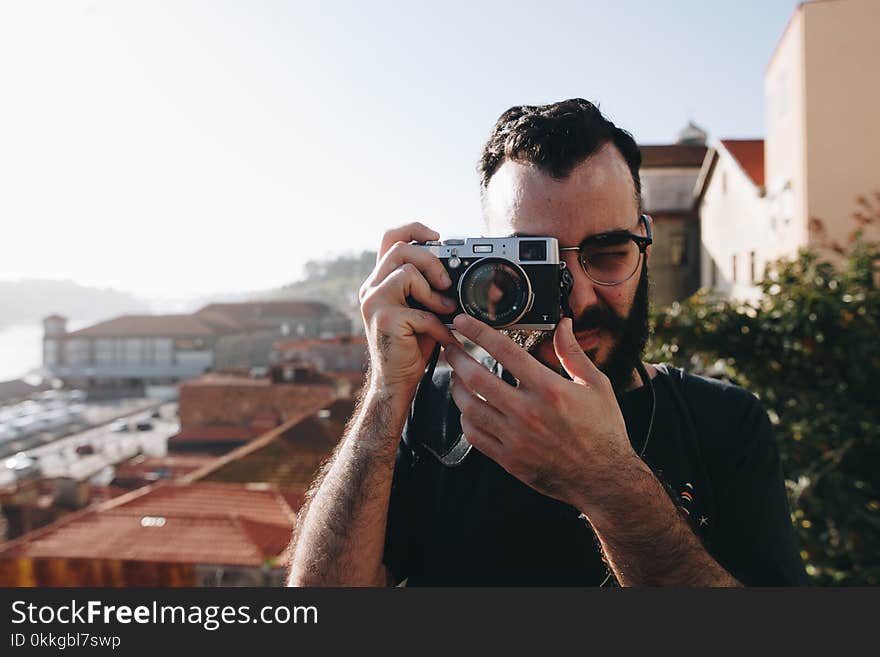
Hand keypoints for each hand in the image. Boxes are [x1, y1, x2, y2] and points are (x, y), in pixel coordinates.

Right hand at [359, 222, 460, 398]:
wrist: (397, 380)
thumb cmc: (412, 344)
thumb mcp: (421, 308)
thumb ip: (427, 286)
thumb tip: (457, 269)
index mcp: (379, 280)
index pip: (389, 238)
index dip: (413, 229)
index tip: (436, 236)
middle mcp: (371, 288)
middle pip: (401, 249)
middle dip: (431, 261)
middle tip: (446, 284)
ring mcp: (373, 303)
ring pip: (407, 273)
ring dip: (434, 294)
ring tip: (444, 312)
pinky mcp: (384, 320)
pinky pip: (421, 311)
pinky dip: (439, 326)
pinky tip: (444, 338)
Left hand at [444, 314, 636, 509]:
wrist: (603, 479)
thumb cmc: (603, 431)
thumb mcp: (597, 386)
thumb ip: (573, 353)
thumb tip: (563, 325)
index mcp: (549, 389)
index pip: (504, 351)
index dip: (478, 331)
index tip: (463, 321)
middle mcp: (527, 412)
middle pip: (477, 377)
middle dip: (457, 356)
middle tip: (450, 346)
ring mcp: (515, 437)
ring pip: (470, 406)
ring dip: (457, 387)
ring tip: (456, 376)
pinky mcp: (509, 459)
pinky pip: (475, 435)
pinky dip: (466, 419)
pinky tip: (468, 409)